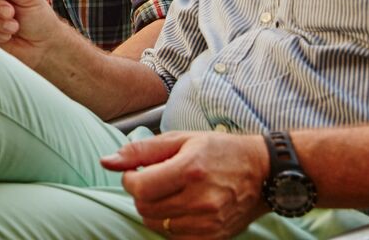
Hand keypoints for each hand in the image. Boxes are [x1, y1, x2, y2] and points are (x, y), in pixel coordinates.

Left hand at [101, 131, 268, 238]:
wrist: (261, 172)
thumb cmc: (219, 150)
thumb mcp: (179, 139)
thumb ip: (140, 151)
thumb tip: (107, 161)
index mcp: (190, 169)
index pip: (140, 188)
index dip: (129, 180)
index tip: (136, 173)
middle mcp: (200, 199)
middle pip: (145, 208)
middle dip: (140, 195)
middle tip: (152, 182)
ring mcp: (209, 221)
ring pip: (157, 225)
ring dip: (154, 210)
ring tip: (168, 193)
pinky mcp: (215, 237)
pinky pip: (176, 238)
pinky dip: (170, 225)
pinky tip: (179, 209)